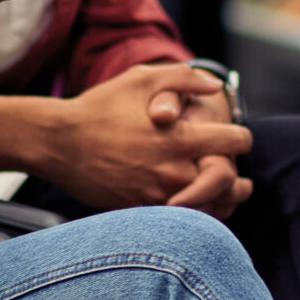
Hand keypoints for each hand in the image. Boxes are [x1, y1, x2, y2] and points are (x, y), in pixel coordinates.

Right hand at [42, 64, 252, 216]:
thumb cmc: (100, 107)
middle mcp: (173, 171)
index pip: (235, 143)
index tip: (236, 139)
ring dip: (217, 202)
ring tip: (222, 197)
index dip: (241, 138)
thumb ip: (184, 79)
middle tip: (241, 182)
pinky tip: (192, 206)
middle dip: (237, 180)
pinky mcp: (139, 210)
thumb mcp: (142, 80)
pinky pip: (177, 221)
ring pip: (206, 208)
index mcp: (180, 138)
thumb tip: (216, 88)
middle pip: (228, 182)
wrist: (58, 143)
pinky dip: (190, 216)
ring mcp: (156, 195)